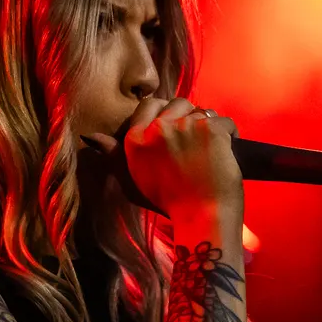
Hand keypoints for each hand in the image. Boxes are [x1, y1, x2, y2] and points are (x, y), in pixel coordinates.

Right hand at [83, 97, 241, 218]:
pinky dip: (231, 134)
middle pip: (178, 103)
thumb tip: (90, 137)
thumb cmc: (169, 204)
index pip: (149, 104)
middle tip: (197, 142)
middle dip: (189, 117)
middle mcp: (157, 128)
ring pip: (203, 110)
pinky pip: (225, 121)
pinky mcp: (211, 129)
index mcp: (135, 139)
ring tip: (212, 149)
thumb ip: (114, 156)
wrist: (202, 218)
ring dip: (210, 126)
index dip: (166, 112)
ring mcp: (185, 126)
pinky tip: (229, 151)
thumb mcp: (133, 181)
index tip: (176, 127)